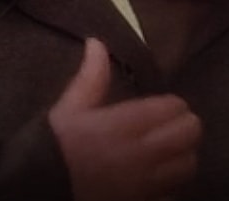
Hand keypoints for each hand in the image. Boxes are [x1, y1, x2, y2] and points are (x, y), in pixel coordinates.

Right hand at [48, 39, 201, 200]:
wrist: (38, 188)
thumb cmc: (54, 147)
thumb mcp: (69, 109)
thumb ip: (91, 77)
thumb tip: (97, 43)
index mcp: (125, 124)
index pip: (173, 108)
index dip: (173, 104)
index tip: (162, 107)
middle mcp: (143, 153)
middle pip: (190, 134)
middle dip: (184, 126)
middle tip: (170, 127)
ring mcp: (146, 183)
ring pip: (188, 165)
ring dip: (183, 155)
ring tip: (169, 152)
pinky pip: (174, 193)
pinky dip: (172, 185)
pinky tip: (159, 179)